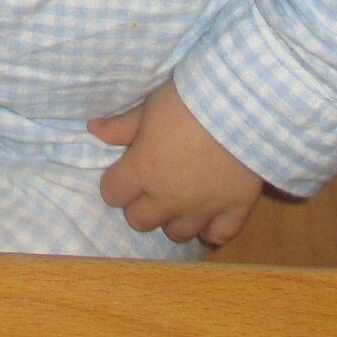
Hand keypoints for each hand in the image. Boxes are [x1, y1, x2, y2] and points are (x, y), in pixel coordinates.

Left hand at [89, 81, 263, 246]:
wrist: (243, 107)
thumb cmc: (189, 101)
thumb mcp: (150, 107)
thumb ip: (122, 126)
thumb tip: (92, 129)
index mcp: (142, 171)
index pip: (113, 193)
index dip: (115, 182)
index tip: (124, 171)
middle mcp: (167, 198)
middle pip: (140, 220)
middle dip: (140, 205)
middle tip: (151, 186)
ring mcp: (201, 209)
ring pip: (177, 233)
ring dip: (173, 219)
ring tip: (179, 200)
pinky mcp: (234, 210)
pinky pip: (218, 236)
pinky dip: (211, 231)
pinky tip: (208, 219)